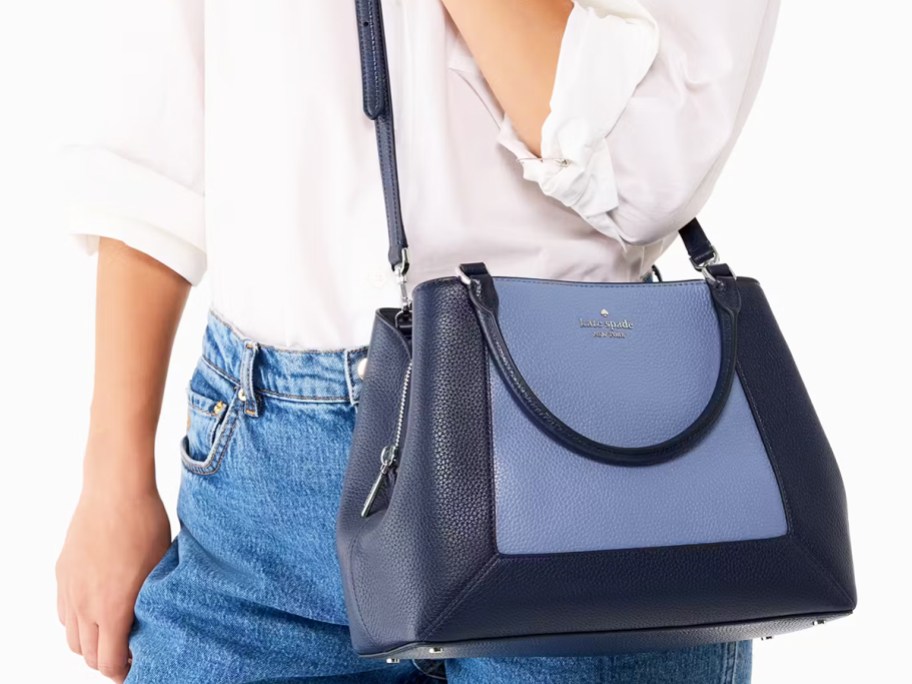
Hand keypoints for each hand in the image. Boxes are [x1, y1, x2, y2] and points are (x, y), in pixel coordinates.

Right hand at [56, 458, 171, 682]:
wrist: (115, 490)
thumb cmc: (146, 524)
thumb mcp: (160, 567)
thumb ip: (152, 603)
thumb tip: (156, 624)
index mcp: (112, 608)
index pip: (109, 662)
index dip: (124, 672)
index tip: (139, 667)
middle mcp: (85, 604)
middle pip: (88, 655)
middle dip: (108, 662)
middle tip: (129, 655)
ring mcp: (69, 589)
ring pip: (72, 637)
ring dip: (91, 644)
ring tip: (113, 635)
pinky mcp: (63, 574)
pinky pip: (64, 613)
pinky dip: (78, 622)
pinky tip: (97, 611)